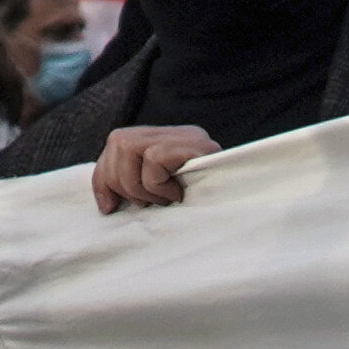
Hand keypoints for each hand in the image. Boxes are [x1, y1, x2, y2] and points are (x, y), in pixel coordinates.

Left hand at [93, 123, 217, 211]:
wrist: (244, 213)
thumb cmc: (201, 215)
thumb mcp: (160, 203)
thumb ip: (135, 193)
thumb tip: (106, 206)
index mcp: (166, 142)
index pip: (117, 142)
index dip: (104, 176)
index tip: (108, 207)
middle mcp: (178, 133)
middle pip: (118, 141)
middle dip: (120, 182)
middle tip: (147, 205)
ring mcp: (189, 136)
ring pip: (128, 146)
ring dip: (140, 185)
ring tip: (164, 200)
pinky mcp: (198, 145)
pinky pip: (153, 158)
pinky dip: (157, 184)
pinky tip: (177, 196)